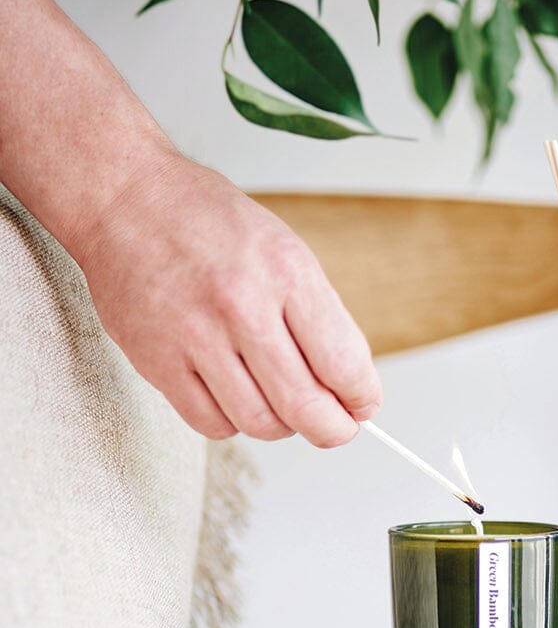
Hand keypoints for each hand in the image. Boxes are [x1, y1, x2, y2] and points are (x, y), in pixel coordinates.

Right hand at [72, 146, 380, 445]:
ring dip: (281, 426)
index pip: (343, 362)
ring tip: (281, 407)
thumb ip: (316, 315)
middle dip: (332, 429)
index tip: (363, 406)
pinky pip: (210, 423)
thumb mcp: (282, 247)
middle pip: (304, 406)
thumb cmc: (207, 222)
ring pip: (258, 423)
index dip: (361, 398)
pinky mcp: (156, 360)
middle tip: (335, 429)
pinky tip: (236, 398)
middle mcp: (241, 304)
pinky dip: (232, 423)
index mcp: (285, 271)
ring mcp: (194, 335)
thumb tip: (348, 386)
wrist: (124, 198)